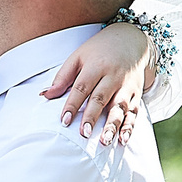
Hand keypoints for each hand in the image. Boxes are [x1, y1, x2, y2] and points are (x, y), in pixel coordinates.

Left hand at [44, 21, 151, 144]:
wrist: (130, 41)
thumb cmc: (99, 51)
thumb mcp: (78, 56)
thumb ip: (63, 76)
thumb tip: (45, 95)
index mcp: (96, 66)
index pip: (82, 87)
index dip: (72, 104)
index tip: (64, 121)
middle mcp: (113, 77)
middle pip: (101, 99)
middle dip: (92, 117)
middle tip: (83, 133)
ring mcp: (126, 86)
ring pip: (120, 108)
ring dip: (113, 126)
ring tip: (104, 140)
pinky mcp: (136, 94)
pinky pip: (134, 112)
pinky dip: (129, 127)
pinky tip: (122, 140)